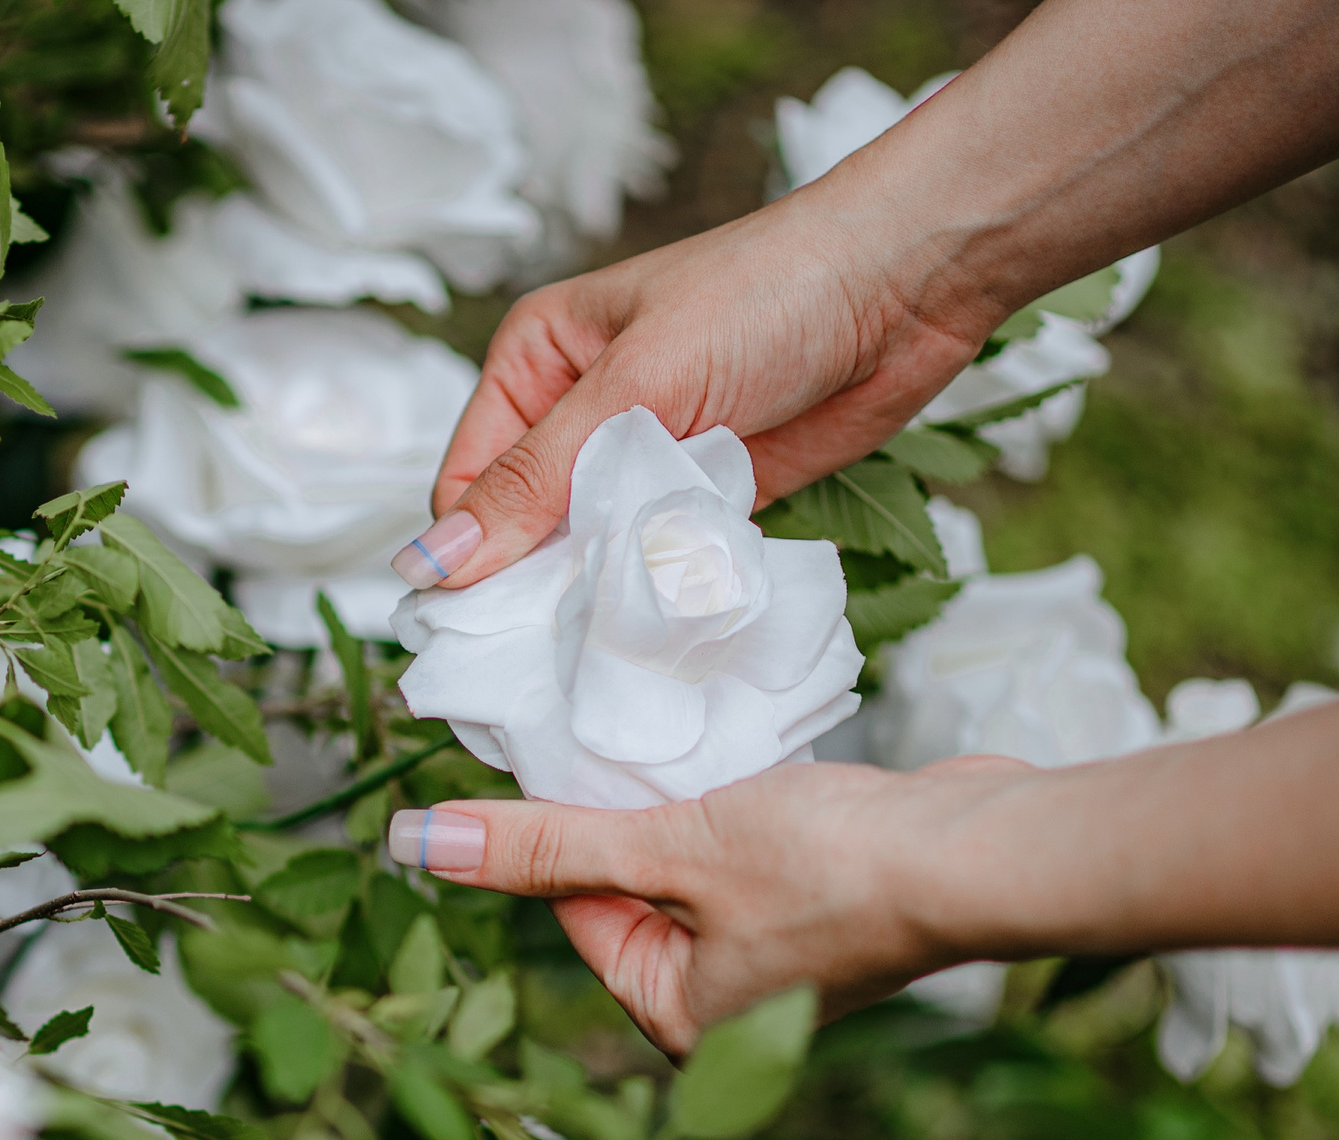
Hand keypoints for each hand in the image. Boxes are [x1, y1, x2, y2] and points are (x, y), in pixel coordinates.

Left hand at [386, 758, 1029, 1053]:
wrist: (984, 851)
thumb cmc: (835, 870)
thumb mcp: (666, 846)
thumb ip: (546, 843)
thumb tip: (418, 843)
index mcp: (680, 1021)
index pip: (577, 918)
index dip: (568, 836)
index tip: (568, 762)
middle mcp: (729, 1006)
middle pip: (630, 893)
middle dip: (627, 820)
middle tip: (634, 753)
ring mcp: (781, 960)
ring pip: (689, 867)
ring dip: (682, 809)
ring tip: (702, 766)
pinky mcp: (824, 908)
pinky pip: (745, 854)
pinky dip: (737, 809)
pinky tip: (750, 770)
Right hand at [394, 193, 992, 590]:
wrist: (908, 285)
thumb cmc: (767, 294)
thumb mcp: (634, 384)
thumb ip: (536, 480)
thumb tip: (431, 565)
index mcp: (536, 364)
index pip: (469, 485)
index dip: (470, 557)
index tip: (486, 631)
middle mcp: (580, 415)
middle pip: (523, 530)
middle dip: (534, 586)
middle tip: (546, 655)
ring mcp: (646, 459)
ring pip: (592, 552)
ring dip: (601, 593)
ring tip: (607, 639)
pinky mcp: (707, 496)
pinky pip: (658, 560)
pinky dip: (660, 589)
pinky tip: (664, 618)